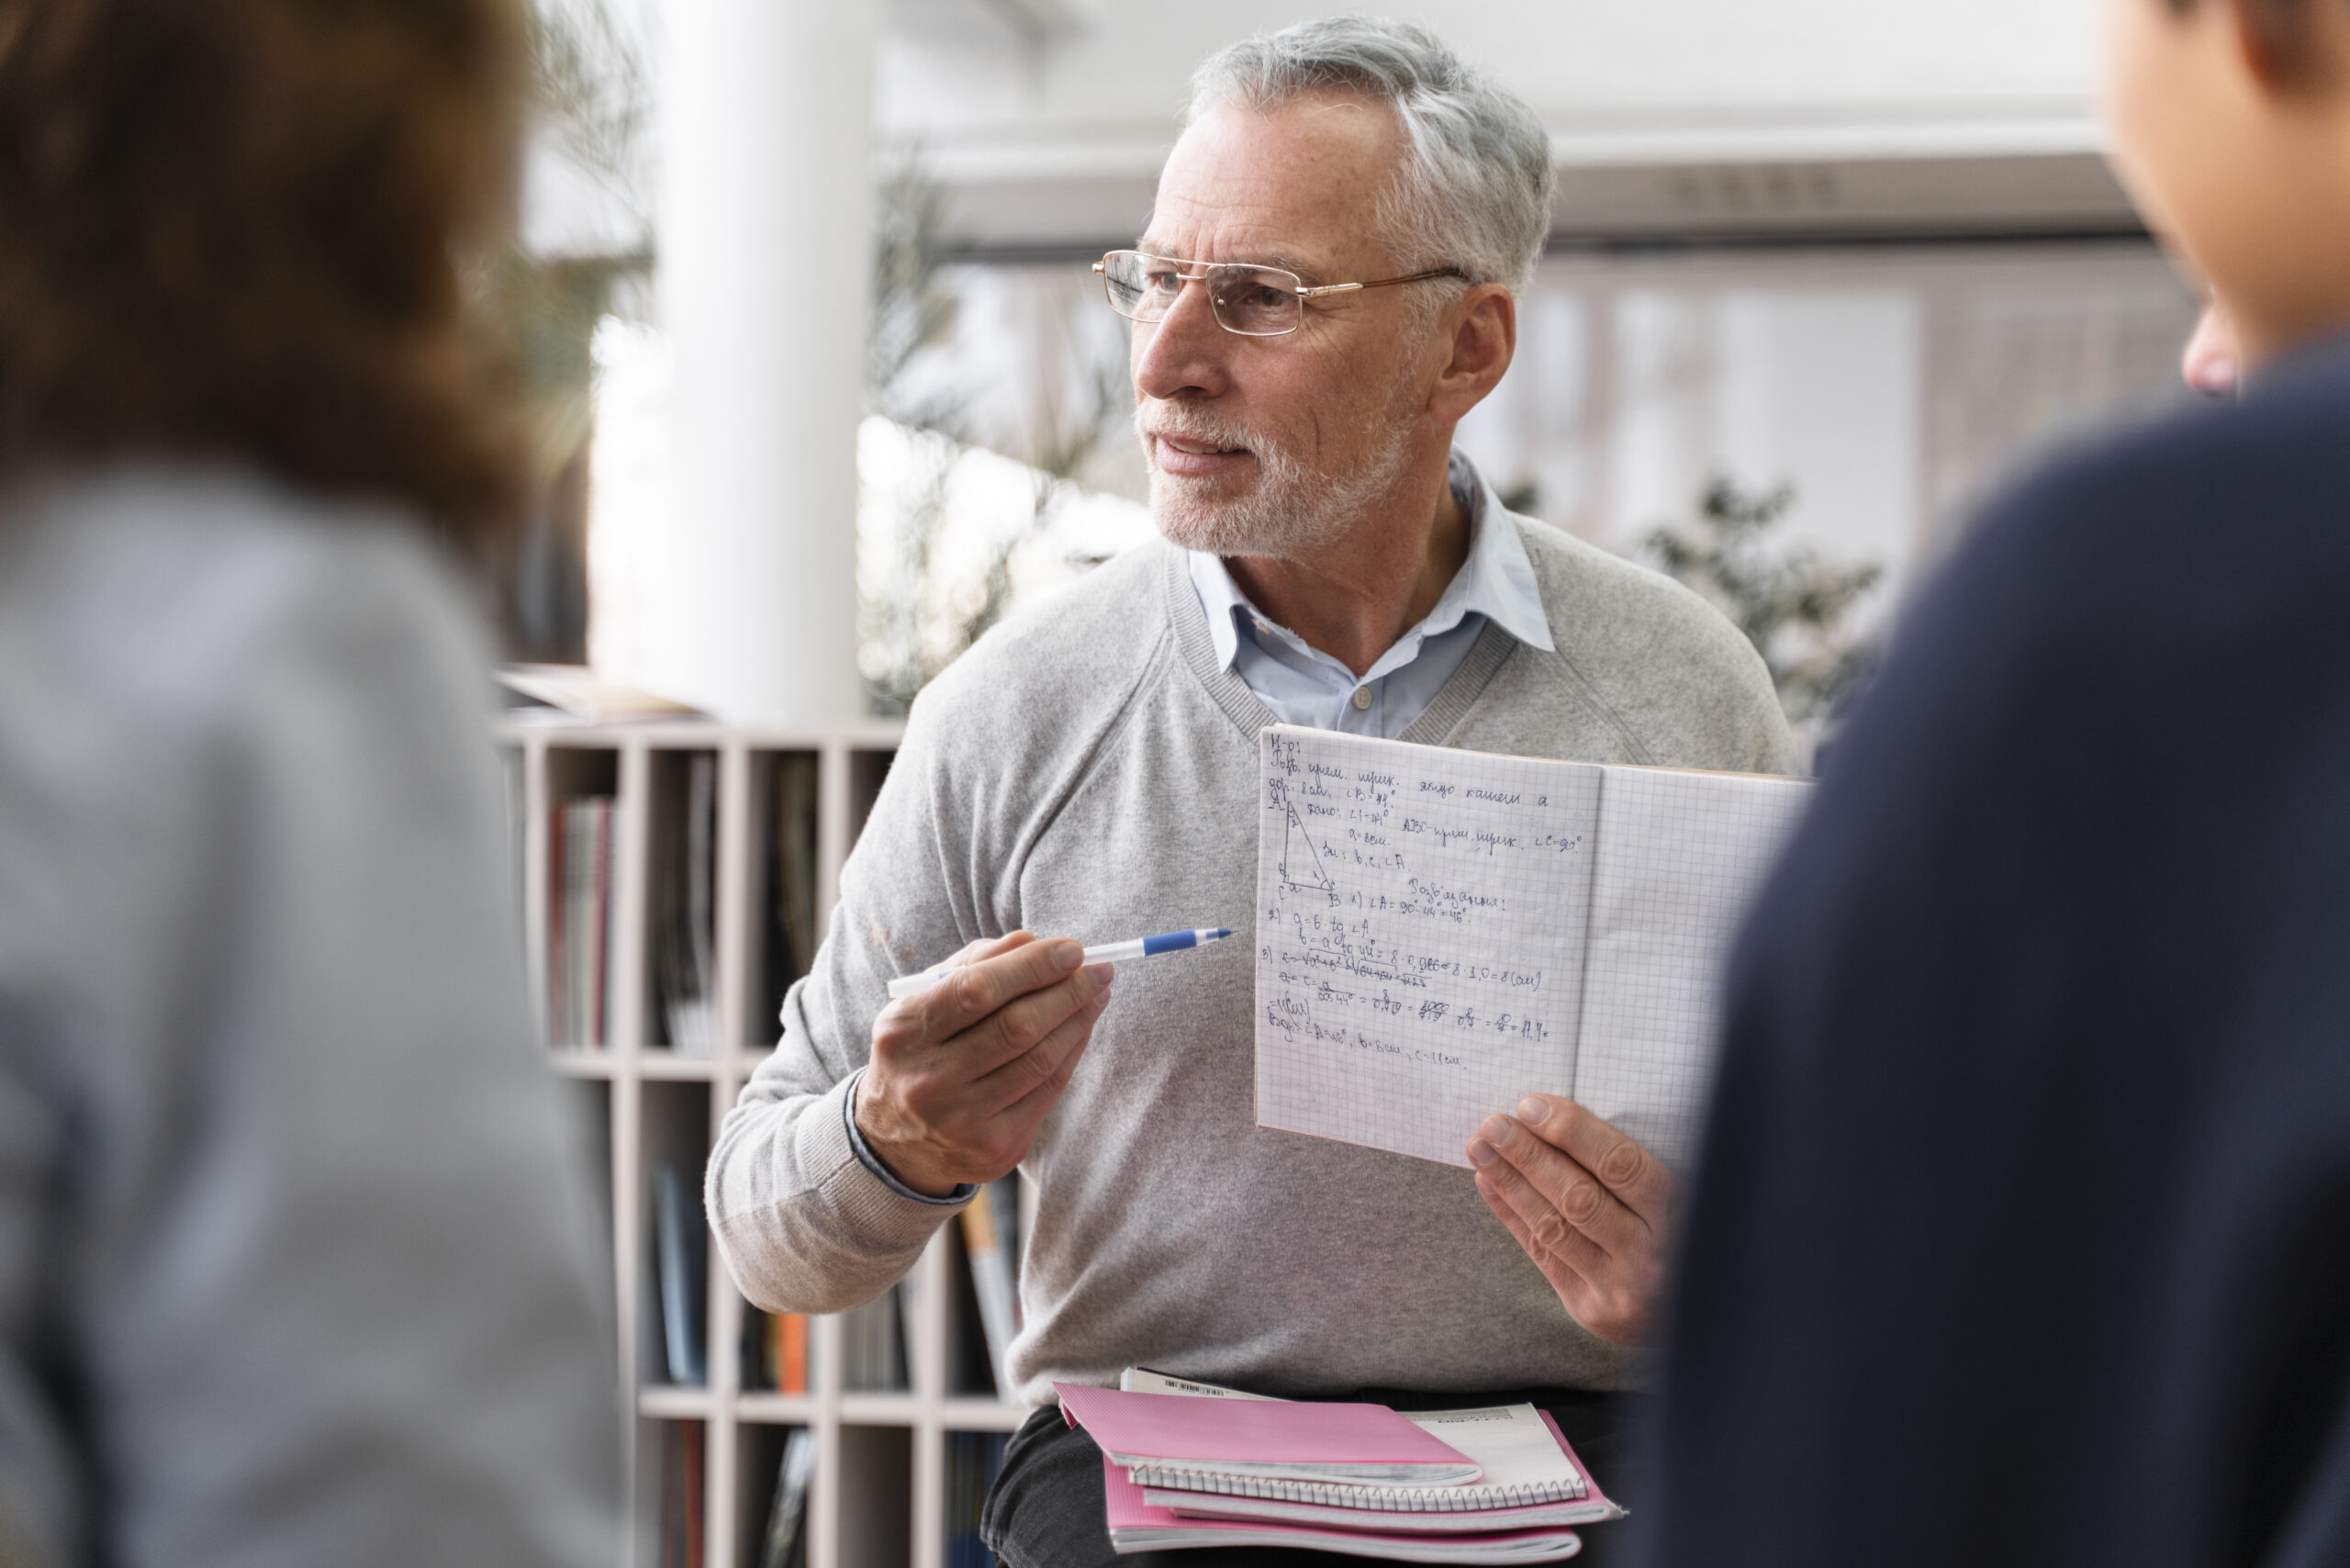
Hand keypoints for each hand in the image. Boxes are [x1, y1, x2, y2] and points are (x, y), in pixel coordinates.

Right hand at [856, 932, 1112, 1196]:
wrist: (896, 1142)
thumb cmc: (920, 1051)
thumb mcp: (923, 1003)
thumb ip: (972, 965)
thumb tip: (1030, 941)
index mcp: (902, 1033)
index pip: (976, 990)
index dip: (1031, 967)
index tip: (1072, 949)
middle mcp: (928, 1081)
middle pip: (1017, 1027)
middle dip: (1068, 991)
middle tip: (1098, 969)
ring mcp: (963, 1121)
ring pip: (1040, 1060)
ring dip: (1078, 1020)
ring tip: (1097, 993)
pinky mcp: (995, 1147)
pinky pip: (1048, 1091)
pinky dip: (1071, 1052)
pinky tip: (1082, 1028)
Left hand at [1468, 1096, 1673, 1345]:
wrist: (1702, 1319)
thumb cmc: (1686, 1234)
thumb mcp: (1685, 1194)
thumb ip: (1635, 1167)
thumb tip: (1559, 1116)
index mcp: (1683, 1216)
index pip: (1621, 1166)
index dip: (1572, 1132)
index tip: (1531, 1105)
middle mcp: (1652, 1257)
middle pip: (1578, 1197)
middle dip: (1529, 1155)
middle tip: (1493, 1123)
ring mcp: (1620, 1289)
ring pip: (1553, 1227)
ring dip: (1510, 1182)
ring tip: (1480, 1148)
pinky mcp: (1592, 1310)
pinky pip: (1543, 1254)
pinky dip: (1512, 1215)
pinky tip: (1489, 1183)